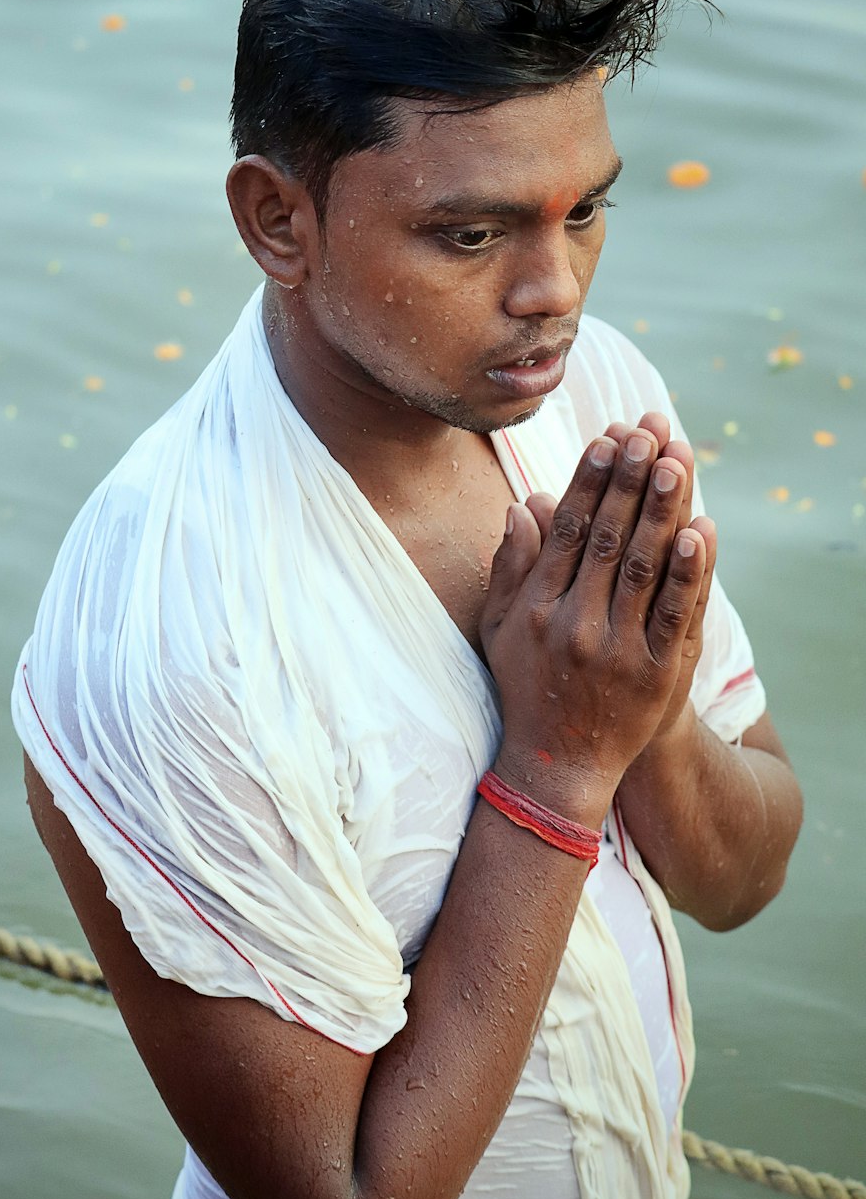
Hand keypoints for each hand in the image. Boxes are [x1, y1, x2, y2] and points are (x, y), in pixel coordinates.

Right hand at [480, 424, 708, 804]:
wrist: (558, 766)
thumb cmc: (526, 685)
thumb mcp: (498, 626)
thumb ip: (508, 566)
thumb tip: (521, 505)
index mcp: (535, 607)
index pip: (567, 531)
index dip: (589, 482)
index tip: (607, 439)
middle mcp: (574, 624)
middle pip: (609, 538)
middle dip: (630, 480)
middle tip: (649, 432)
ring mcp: (616, 651)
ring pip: (644, 567)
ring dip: (662, 509)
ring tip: (676, 461)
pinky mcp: (655, 675)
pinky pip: (676, 614)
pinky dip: (690, 572)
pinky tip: (700, 530)